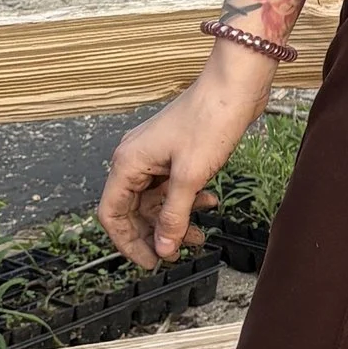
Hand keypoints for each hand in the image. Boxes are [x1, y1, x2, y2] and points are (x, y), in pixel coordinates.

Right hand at [99, 47, 272, 265]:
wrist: (235, 86)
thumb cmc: (210, 120)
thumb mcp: (191, 177)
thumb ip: (174, 216)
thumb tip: (163, 247)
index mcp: (128, 162)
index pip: (112, 214)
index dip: (128, 242)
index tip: (151, 262)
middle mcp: (135, 158)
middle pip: (133, 210)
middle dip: (156, 234)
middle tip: (177, 253)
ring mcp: (155, 155)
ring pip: (156, 200)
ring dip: (176, 219)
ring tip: (200, 234)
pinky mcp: (176, 152)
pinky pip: (172, 186)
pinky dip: (188, 199)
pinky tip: (210, 201)